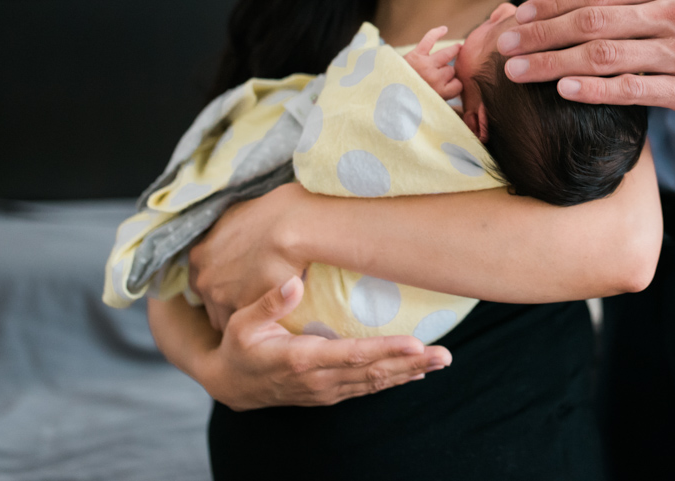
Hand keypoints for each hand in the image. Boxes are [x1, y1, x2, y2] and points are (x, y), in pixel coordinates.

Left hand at [189, 183, 311, 329]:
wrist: (292, 226)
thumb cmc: (272, 212)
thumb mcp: (237, 212)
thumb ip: (226, 230)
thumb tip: (234, 229)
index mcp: (199, 255)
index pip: (201, 281)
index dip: (219, 283)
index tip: (236, 283)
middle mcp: (205, 279)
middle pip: (211, 304)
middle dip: (227, 304)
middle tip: (251, 297)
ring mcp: (222, 298)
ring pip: (227, 319)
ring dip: (243, 317)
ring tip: (264, 311)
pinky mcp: (244, 310)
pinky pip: (250, 325)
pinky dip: (261, 322)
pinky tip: (275, 314)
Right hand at [198, 276, 451, 410]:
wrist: (230, 384)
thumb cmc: (238, 345)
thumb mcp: (243, 322)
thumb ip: (268, 303)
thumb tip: (292, 281)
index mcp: (302, 359)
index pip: (352, 355)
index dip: (385, 351)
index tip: (414, 344)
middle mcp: (320, 379)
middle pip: (374, 372)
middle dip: (411, 364)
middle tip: (444, 354)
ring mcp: (327, 390)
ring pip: (376, 382)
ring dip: (410, 372)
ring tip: (441, 360)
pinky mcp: (331, 393)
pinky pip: (368, 388)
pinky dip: (394, 380)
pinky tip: (417, 372)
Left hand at [404, 26, 462, 99]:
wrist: (388, 94)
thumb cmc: (411, 99)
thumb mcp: (431, 103)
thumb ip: (444, 96)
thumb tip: (457, 82)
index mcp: (440, 93)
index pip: (458, 85)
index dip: (453, 85)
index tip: (445, 88)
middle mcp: (434, 79)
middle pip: (452, 70)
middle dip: (447, 73)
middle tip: (441, 76)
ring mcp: (426, 66)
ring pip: (446, 57)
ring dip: (445, 57)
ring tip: (453, 51)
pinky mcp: (416, 55)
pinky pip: (429, 40)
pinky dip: (437, 33)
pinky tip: (444, 29)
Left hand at [496, 0, 674, 122]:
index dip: (552, 4)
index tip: (517, 16)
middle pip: (592, 22)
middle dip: (540, 35)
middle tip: (502, 45)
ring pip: (605, 56)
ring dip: (554, 64)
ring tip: (517, 71)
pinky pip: (634, 88)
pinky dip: (595, 89)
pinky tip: (563, 90)